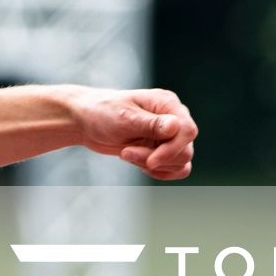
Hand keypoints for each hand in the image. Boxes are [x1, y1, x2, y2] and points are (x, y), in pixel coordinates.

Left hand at [76, 88, 196, 180]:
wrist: (87, 122)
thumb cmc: (103, 113)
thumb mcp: (125, 118)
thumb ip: (151, 124)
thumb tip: (176, 126)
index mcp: (168, 103)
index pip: (187, 130)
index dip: (172, 150)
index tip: (150, 161)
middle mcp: (174, 118)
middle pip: (185, 150)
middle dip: (156, 159)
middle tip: (126, 153)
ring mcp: (170, 135)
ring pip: (181, 162)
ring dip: (153, 165)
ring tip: (127, 154)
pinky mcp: (164, 149)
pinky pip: (177, 169)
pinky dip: (161, 173)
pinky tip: (140, 166)